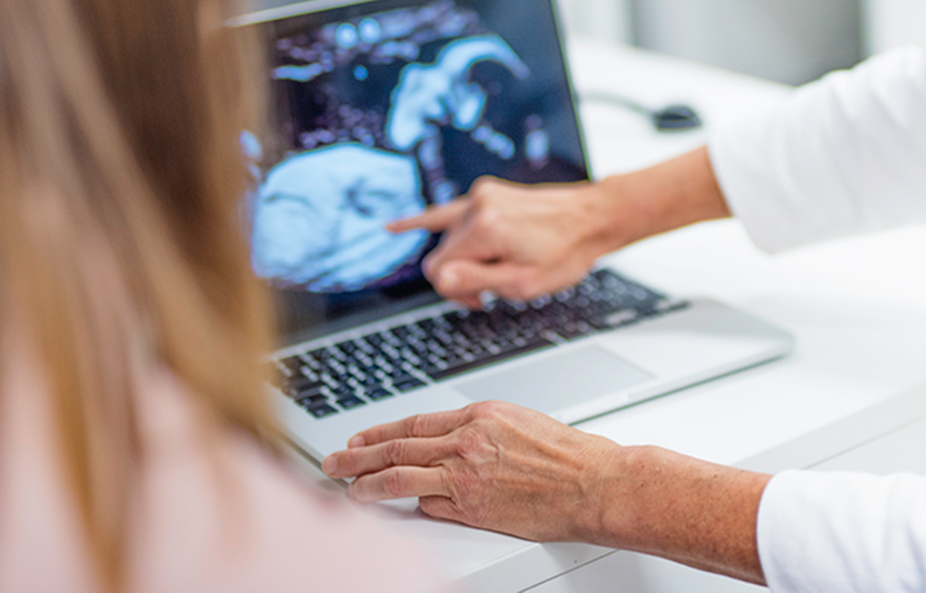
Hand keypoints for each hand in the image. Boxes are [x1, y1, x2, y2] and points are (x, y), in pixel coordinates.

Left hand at [320, 400, 621, 541]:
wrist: (593, 481)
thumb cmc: (567, 454)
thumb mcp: (518, 422)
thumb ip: (479, 430)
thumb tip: (449, 443)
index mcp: (479, 415)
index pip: (414, 424)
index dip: (380, 432)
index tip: (360, 438)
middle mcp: (467, 442)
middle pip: (397, 447)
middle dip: (359, 455)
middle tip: (333, 461)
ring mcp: (467, 475)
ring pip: (401, 476)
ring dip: (366, 483)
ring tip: (346, 488)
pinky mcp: (473, 507)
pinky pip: (430, 506)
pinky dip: (413, 506)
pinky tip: (397, 510)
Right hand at [387, 177, 614, 306]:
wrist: (594, 218)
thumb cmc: (565, 252)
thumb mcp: (523, 282)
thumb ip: (475, 281)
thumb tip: (439, 279)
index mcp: (484, 228)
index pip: (440, 270)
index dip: (457, 292)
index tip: (482, 300)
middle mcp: (477, 206)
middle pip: (443, 253)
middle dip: (462, 275)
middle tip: (493, 289)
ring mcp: (482, 196)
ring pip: (451, 239)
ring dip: (467, 257)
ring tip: (498, 266)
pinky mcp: (487, 193)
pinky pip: (447, 210)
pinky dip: (423, 221)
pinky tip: (393, 227)